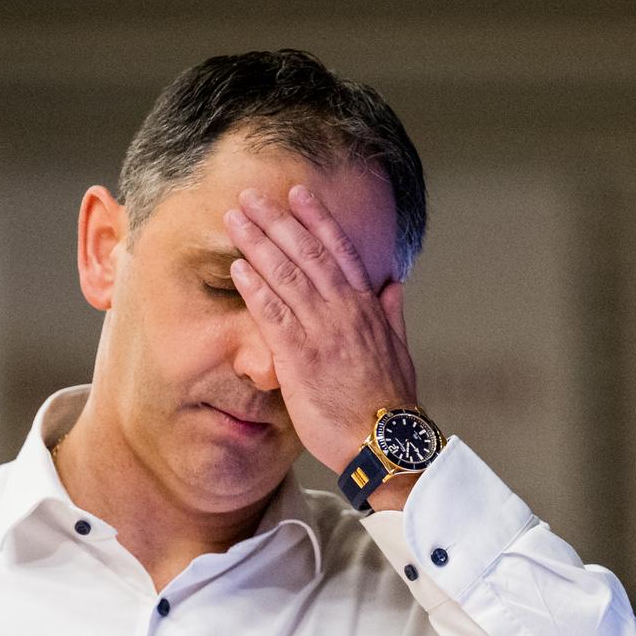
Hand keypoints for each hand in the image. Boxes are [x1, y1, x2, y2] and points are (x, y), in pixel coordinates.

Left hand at [223, 184, 417, 483]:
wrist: (385, 441)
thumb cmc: (390, 402)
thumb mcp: (400, 351)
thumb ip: (392, 315)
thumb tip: (392, 285)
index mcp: (366, 307)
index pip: (339, 251)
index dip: (317, 220)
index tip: (298, 194)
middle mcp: (344, 310)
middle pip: (306, 253)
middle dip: (277, 221)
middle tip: (251, 196)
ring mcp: (321, 331)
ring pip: (287, 276)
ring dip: (259, 243)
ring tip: (236, 218)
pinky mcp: (300, 357)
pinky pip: (274, 314)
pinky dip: (256, 288)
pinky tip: (238, 267)